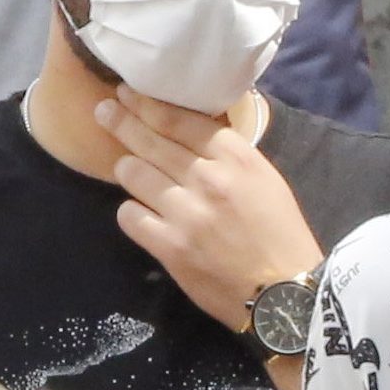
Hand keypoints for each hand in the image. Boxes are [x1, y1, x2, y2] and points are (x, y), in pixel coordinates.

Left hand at [98, 92, 326, 345]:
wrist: (285, 295)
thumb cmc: (281, 236)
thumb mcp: (266, 181)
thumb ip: (228, 157)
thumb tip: (189, 135)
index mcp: (237, 158)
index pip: (180, 120)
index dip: (147, 104)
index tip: (129, 94)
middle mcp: (208, 178)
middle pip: (150, 140)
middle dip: (122, 121)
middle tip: (104, 110)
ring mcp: (186, 212)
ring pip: (134, 173)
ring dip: (127, 168)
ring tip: (127, 167)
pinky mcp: (169, 245)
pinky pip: (129, 216)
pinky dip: (131, 211)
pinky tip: (139, 213)